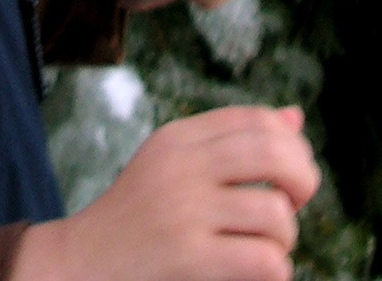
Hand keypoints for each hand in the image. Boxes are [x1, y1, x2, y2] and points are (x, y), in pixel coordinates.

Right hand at [10, 106, 317, 280]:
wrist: (78, 266)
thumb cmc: (135, 220)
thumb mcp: (173, 167)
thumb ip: (230, 142)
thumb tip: (295, 117)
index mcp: (176, 139)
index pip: (256, 120)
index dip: (290, 145)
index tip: (287, 174)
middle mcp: (180, 168)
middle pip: (275, 154)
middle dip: (303, 181)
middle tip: (293, 205)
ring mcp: (183, 213)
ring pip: (276, 215)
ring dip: (284, 239)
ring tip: (264, 248)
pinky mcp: (188, 259)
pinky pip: (265, 261)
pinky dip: (275, 271)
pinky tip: (257, 273)